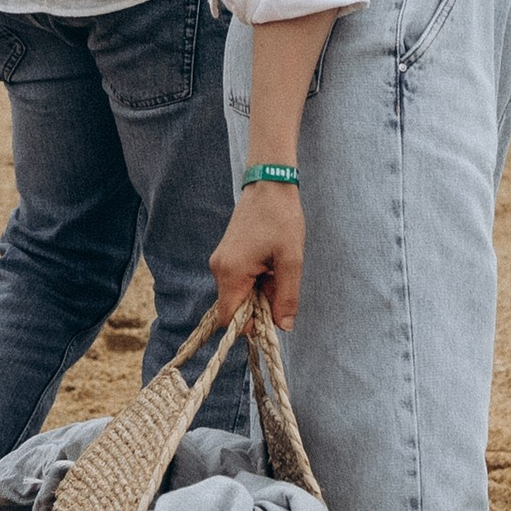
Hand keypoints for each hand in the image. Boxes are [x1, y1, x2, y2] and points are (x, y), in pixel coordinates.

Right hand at [210, 179, 304, 327]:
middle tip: (280, 284)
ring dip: (259, 291)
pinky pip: (238, 280)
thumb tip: (284, 326)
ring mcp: (221, 261)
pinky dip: (255, 280)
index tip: (273, 312)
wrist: (269, 184)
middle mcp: (219, 269)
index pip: (230, 319)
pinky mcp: (226, 255)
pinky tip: (270, 263)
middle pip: (235, 307)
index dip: (251, 325)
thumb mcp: (291, 260)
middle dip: (259, 305)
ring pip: (238, 293)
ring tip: (277, 269)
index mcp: (231, 272)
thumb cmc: (281, 219)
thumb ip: (287, 296)